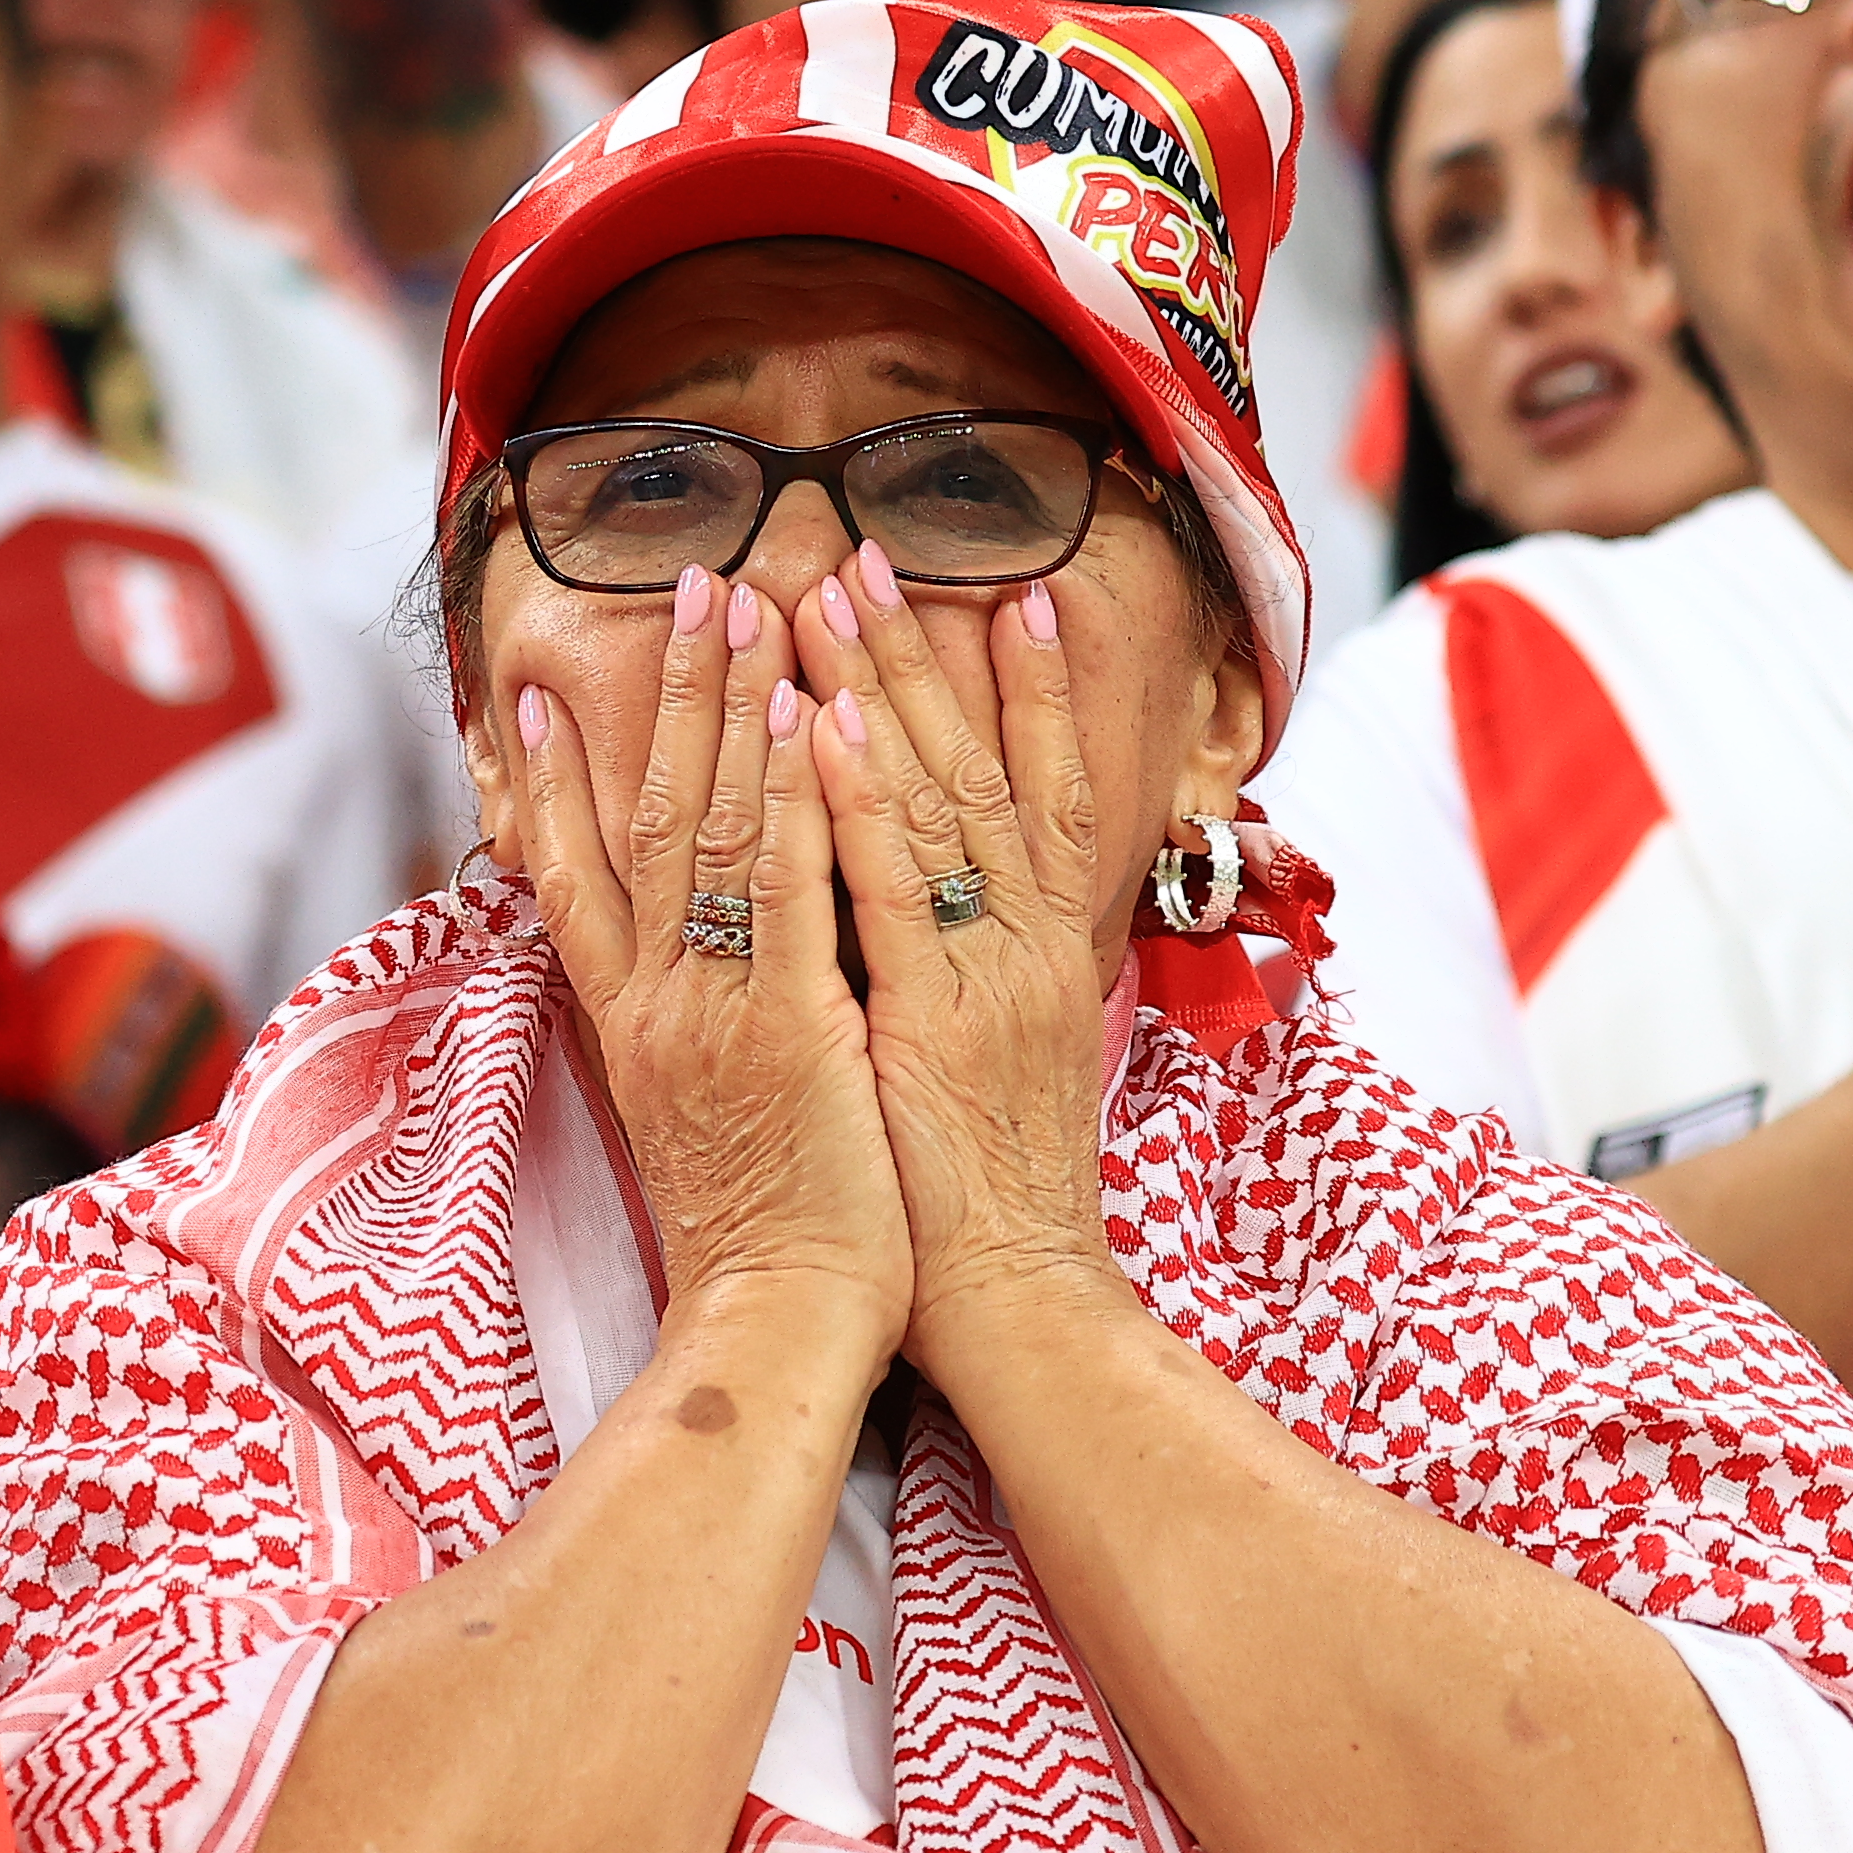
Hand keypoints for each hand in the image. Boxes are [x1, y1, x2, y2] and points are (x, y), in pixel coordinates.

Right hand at [501, 568, 910, 1346]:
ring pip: (707, 827)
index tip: (545, 690)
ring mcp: (712, 1009)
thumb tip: (664, 973)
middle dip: (668, 692)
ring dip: (729, 706)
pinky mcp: (786, 1028)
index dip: (555, 775)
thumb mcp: (691, 1115)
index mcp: (627, 1021)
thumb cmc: (759, 1234)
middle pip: (643, 816)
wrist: (780, 1325)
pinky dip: (789, 796)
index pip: (570, 874)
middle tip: (689, 582)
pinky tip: (806, 715)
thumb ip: (676, 1030)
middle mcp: (652, 999)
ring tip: (749, 602)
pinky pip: (782, 889)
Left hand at [782, 549, 1127, 1390]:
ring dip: (875, 688)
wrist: (1017, 1302)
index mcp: (1039, 951)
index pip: (1038, 790)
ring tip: (824, 588)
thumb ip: (982, 969)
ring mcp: (975, 978)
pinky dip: (851, 802)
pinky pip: (879, 894)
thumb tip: (948, 903)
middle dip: (917, 654)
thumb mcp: (1001, 1057)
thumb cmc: (988, 1194)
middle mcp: (1019, 945)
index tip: (1007, 590)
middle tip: (868, 550)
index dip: (1028, 689)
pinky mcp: (926, 1023)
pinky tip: (812, 724)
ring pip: (929, 801)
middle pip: (975, 767)